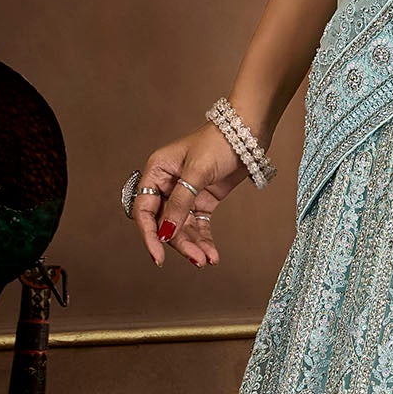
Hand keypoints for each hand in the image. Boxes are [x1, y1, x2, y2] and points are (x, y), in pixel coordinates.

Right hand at [130, 123, 242, 267]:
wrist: (248, 134)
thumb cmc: (218, 142)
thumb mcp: (196, 173)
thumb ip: (180, 203)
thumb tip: (166, 232)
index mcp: (156, 172)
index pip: (144, 210)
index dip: (149, 235)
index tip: (158, 256)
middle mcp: (167, 184)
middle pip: (165, 223)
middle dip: (179, 243)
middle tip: (196, 259)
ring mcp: (185, 194)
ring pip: (182, 228)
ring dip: (193, 245)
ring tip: (207, 259)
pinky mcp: (202, 200)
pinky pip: (198, 225)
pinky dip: (204, 240)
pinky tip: (211, 254)